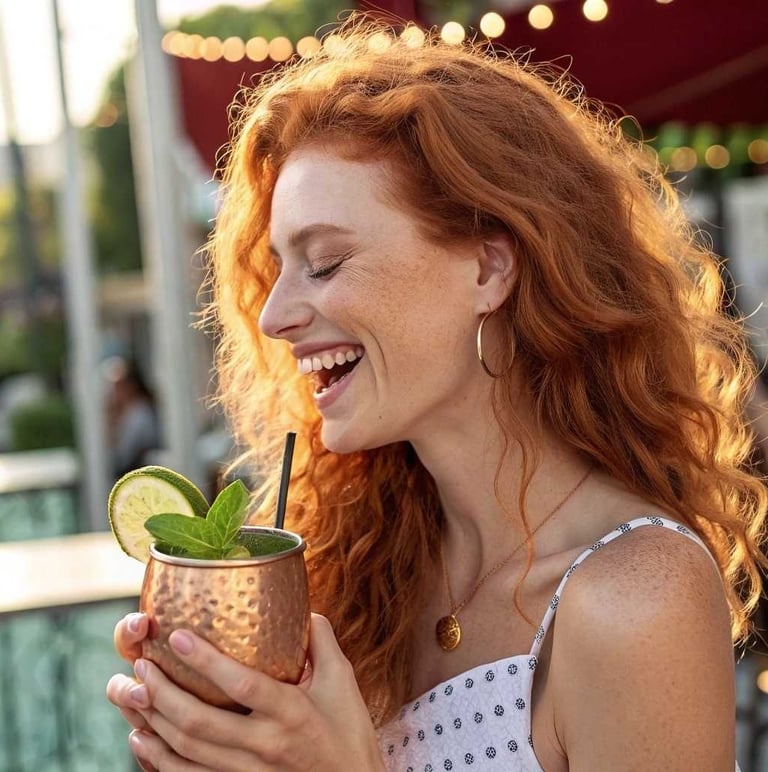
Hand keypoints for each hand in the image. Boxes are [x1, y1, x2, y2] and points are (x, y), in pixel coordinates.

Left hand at [107, 613, 383, 770]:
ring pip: (189, 750)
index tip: (178, 637)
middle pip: (201, 722)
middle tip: (143, 664)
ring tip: (135, 692)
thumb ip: (323, 643)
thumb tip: (305, 610)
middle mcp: (265, 745)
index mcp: (291, 713)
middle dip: (164, 692)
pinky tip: (141, 739)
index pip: (242, 685)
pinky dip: (160, 759)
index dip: (207, 661)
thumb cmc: (350, 736)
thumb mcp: (344, 684)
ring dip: (156, 721)